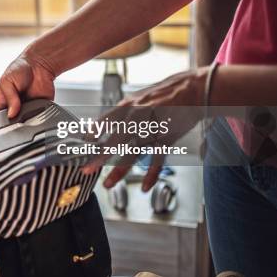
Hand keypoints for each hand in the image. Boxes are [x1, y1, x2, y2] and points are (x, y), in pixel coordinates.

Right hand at [0, 51, 55, 117]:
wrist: (39, 64)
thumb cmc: (20, 69)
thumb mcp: (7, 81)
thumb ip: (9, 97)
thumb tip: (11, 114)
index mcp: (3, 101)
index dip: (1, 121)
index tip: (6, 120)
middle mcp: (15, 107)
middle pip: (13, 122)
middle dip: (15, 122)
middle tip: (18, 116)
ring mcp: (28, 109)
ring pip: (26, 122)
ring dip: (27, 119)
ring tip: (27, 111)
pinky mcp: (40, 109)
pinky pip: (39, 118)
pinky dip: (39, 117)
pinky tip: (37, 111)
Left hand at [81, 67, 208, 190]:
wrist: (194, 89)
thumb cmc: (165, 94)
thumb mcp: (140, 97)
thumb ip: (125, 110)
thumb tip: (107, 122)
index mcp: (129, 105)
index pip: (104, 121)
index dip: (92, 134)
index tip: (81, 145)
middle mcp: (138, 117)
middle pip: (115, 140)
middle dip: (98, 157)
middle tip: (86, 169)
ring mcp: (153, 129)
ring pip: (132, 153)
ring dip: (119, 171)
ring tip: (108, 184)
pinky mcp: (168, 138)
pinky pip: (158, 160)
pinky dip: (151, 175)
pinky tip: (144, 187)